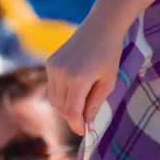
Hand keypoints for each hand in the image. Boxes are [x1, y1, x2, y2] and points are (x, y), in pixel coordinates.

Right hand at [47, 13, 125, 133]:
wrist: (100, 26)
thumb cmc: (110, 54)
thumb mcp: (108, 82)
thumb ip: (95, 104)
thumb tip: (86, 124)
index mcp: (78, 80)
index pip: (72, 113)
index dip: (77, 126)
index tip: (85, 132)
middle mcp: (61, 74)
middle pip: (61, 108)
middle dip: (72, 117)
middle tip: (86, 118)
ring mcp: (53, 67)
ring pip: (54, 99)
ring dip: (66, 106)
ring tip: (82, 102)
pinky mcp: (50, 62)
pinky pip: (52, 87)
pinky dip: (62, 93)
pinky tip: (75, 87)